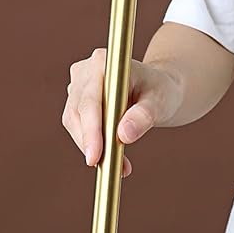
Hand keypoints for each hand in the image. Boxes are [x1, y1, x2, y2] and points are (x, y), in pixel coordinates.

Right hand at [62, 49, 181, 176]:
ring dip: (93, 148)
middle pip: (78, 114)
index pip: (90, 101)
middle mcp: (84, 71)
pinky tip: (111, 157)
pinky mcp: (76, 101)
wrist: (156, 89)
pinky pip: (77, 127)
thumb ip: (144, 115)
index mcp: (103, 63)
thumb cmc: (160, 91)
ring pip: (74, 123)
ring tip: (120, 166)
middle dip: (93, 144)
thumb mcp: (160, 101)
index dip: (91, 131)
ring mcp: (77, 86)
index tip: (95, 157)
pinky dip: (93, 145)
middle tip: (114, 169)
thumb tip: (124, 135)